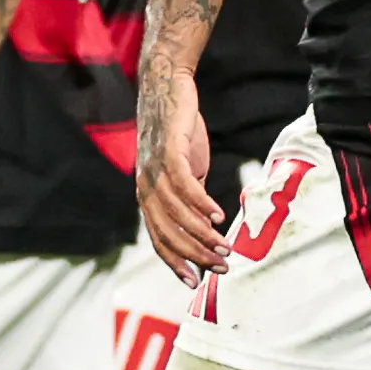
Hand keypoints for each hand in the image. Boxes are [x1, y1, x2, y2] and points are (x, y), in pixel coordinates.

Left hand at [139, 67, 225, 281]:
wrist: (168, 87)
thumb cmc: (179, 132)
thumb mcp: (186, 171)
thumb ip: (191, 199)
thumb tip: (207, 226)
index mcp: (148, 195)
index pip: (158, 239)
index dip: (176, 263)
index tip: (196, 282)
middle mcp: (146, 186)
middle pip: (167, 232)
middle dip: (194, 254)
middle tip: (221, 265)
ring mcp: (155, 169)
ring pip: (176, 213)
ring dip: (201, 234)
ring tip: (225, 246)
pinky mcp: (169, 150)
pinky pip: (184, 184)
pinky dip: (200, 203)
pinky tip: (219, 216)